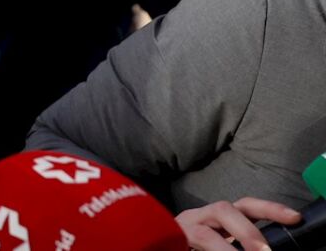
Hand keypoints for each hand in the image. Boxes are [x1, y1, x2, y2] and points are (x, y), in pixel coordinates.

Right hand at [176, 197, 299, 249]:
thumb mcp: (221, 240)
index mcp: (218, 218)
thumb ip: (239, 241)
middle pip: (223, 209)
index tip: (294, 217)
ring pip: (203, 234)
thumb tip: (265, 248)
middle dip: (247, 230)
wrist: (158, 243)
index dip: (270, 208)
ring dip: (226, 250)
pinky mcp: (170, 239)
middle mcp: (199, 217)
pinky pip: (187, 245)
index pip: (245, 206)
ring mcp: (181, 228)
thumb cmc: (194, 243)